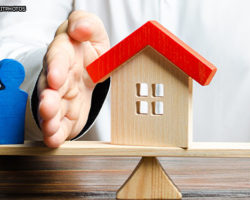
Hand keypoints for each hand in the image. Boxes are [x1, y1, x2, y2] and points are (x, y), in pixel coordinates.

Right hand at [38, 10, 108, 147]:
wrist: (89, 67)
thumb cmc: (88, 49)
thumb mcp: (93, 31)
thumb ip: (86, 24)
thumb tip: (79, 28)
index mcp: (65, 54)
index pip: (58, 58)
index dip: (56, 68)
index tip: (57, 78)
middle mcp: (59, 77)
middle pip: (50, 88)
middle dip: (48, 99)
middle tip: (48, 107)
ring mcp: (62, 97)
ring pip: (52, 109)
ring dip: (50, 120)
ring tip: (50, 128)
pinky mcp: (67, 113)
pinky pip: (61, 124)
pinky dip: (57, 134)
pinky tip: (54, 140)